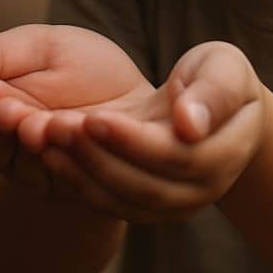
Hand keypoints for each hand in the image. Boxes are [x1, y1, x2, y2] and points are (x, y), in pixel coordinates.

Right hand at [0, 23, 151, 195]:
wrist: (136, 98)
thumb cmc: (84, 66)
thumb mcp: (43, 46)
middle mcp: (8, 143)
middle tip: (9, 109)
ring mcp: (35, 168)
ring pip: (19, 166)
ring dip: (26, 145)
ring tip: (37, 125)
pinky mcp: (66, 186)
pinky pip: (56, 181)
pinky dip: (59, 162)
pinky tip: (66, 142)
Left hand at [29, 41, 266, 223]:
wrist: (212, 108)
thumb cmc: (218, 76)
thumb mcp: (224, 68)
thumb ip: (213, 92)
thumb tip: (190, 126)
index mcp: (226, 153)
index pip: (176, 157)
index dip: (133, 141)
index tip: (94, 116)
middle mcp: (203, 189)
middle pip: (145, 187)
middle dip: (96, 157)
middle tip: (56, 126)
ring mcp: (175, 203)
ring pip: (123, 201)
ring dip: (81, 172)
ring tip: (46, 139)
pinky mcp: (147, 205)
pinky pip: (111, 204)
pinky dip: (79, 183)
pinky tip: (51, 155)